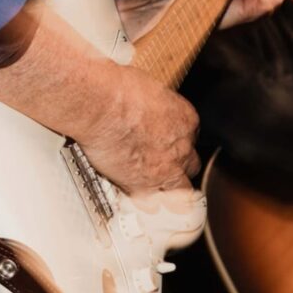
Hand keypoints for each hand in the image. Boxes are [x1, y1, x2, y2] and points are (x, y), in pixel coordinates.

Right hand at [79, 64, 199, 194]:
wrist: (101, 106)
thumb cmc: (119, 90)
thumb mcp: (149, 88)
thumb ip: (155, 105)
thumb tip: (148, 105)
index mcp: (186, 119)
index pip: (190, 137)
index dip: (176, 140)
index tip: (165, 140)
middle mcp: (181, 147)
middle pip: (190, 163)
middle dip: (178, 164)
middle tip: (161, 162)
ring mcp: (165, 169)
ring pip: (182, 190)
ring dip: (171, 190)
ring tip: (162, 191)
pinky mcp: (144, 186)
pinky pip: (154, 204)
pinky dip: (148, 203)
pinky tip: (143, 200)